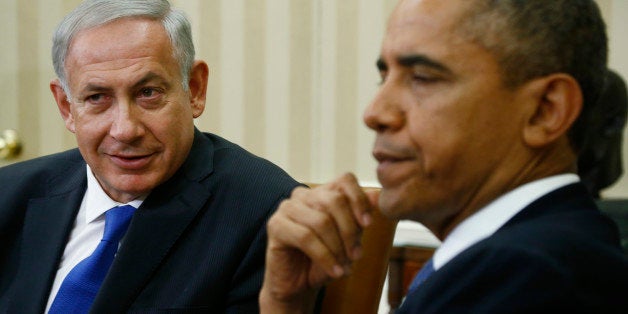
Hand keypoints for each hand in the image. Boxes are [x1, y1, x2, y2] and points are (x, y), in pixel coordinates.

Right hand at [259, 173, 376, 312]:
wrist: (299, 285)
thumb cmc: (325, 260)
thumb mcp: (348, 239)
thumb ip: (360, 217)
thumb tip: (376, 195)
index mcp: (322, 193)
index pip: (345, 180)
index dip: (359, 199)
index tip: (368, 224)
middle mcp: (303, 194)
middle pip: (335, 201)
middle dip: (350, 231)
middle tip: (356, 255)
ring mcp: (287, 207)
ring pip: (321, 221)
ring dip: (337, 248)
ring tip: (344, 267)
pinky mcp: (275, 225)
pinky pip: (306, 237)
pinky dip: (324, 257)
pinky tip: (334, 271)